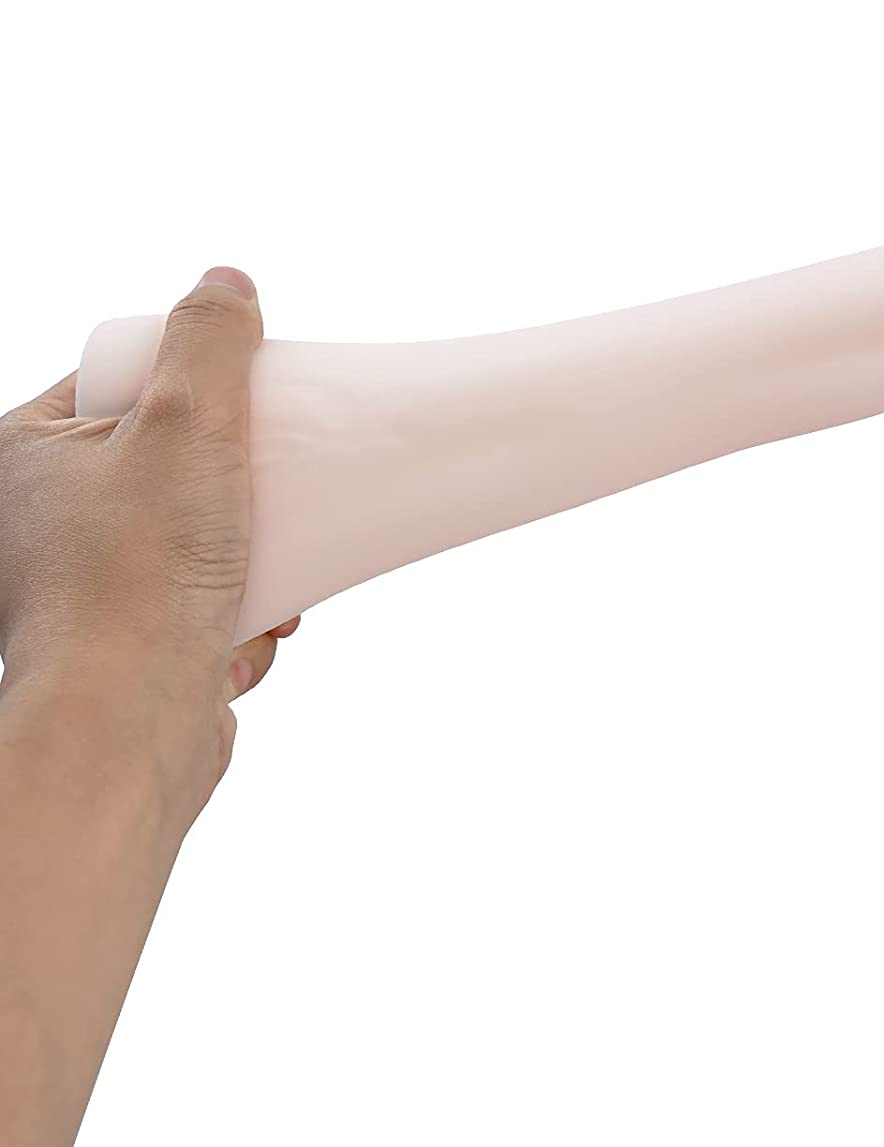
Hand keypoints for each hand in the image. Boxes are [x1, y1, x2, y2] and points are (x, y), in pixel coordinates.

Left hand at [0, 268, 296, 828]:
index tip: (256, 406)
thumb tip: (225, 283)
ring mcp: (78, 590)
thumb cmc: (136, 579)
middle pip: (167, 468)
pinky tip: (258, 629)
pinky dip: (239, 615)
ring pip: (192, 544)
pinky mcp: (124, 649)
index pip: (116, 386)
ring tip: (280, 575)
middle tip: (282, 490)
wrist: (126, 723)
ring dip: (252, 558)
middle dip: (240, 487)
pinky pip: (199, 608)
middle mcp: (36, 522)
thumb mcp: (187, 425)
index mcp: (23, 455)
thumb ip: (209, 343)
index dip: (194, 389)